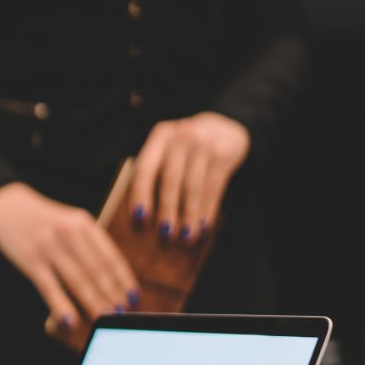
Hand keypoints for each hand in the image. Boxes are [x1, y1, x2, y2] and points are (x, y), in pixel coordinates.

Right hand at [0, 182, 139, 337]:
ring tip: (105, 319)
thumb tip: (110, 279)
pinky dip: (61, 305)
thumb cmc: (42, 220)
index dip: (124, 279)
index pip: (110, 255)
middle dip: (112, 295)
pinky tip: (70, 320)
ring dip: (94, 302)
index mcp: (82, 223)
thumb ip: (88, 243)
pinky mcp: (30, 260)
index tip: (134, 297)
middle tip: (123, 314)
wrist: (5, 205)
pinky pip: (49, 287)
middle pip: (97, 270)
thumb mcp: (69, 222)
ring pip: (77, 280)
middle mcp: (68, 233)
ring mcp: (49, 246)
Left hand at [127, 112, 249, 246]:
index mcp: (160, 136)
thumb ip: (157, 171)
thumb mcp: (169, 149)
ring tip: (185, 238)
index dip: (140, 195)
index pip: (145, 167)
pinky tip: (203, 227)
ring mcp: (205, 144)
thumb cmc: (186, 148)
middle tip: (165, 236)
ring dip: (189, 216)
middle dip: (167, 210)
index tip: (139, 219)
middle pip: (171, 179)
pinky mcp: (224, 155)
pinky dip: (207, 210)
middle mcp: (182, 137)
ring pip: (194, 187)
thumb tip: (144, 217)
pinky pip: (214, 189)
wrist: (225, 126)